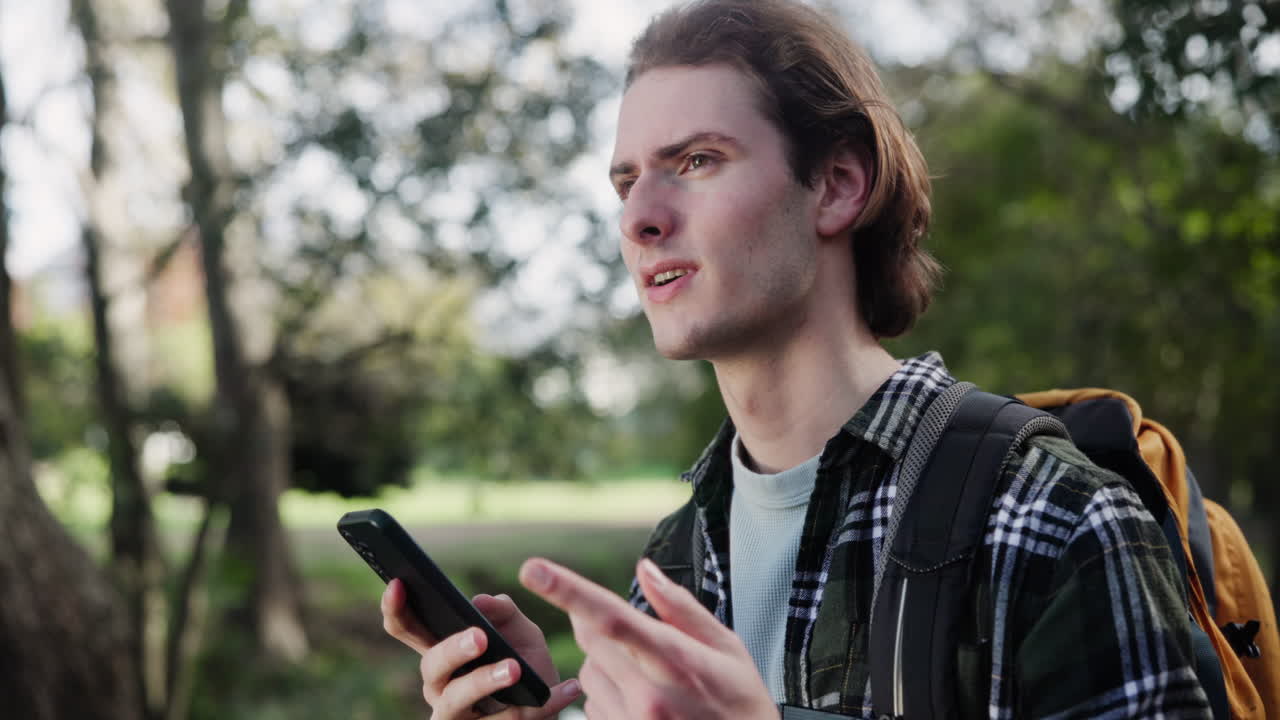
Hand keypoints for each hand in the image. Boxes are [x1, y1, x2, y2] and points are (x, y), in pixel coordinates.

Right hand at [380, 579, 581, 718]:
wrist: (548, 704)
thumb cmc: (523, 661)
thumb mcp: (521, 631)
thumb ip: (504, 612)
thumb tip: (480, 602)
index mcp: (442, 652)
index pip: (407, 629)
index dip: (395, 608)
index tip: (399, 583)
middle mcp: (441, 684)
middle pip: (431, 666)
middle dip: (452, 650)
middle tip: (480, 637)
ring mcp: (456, 715)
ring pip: (457, 701)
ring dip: (485, 681)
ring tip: (515, 668)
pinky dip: (540, 707)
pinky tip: (567, 688)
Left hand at [519, 556, 777, 719]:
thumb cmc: (741, 704)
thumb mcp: (727, 647)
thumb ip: (680, 606)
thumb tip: (644, 569)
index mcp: (675, 660)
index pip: (612, 617)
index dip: (568, 591)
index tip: (534, 569)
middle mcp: (647, 695)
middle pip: (589, 638)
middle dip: (600, 623)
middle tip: (636, 633)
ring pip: (589, 671)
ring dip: (607, 663)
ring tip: (652, 679)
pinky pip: (592, 704)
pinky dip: (609, 694)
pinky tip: (645, 704)